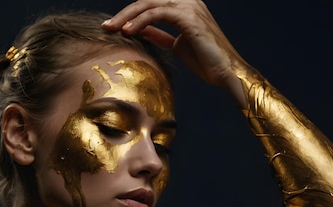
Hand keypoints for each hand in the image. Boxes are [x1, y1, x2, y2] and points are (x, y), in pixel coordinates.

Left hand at [102, 0, 248, 104]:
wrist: (227, 73)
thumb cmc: (206, 62)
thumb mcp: (176, 45)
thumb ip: (159, 34)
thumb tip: (138, 29)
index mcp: (185, 7)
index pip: (151, 6)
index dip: (130, 15)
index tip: (111, 27)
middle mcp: (188, 2)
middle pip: (147, 2)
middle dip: (124, 14)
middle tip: (105, 27)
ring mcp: (189, 6)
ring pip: (149, 4)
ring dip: (126, 17)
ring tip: (111, 29)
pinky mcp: (188, 16)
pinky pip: (157, 14)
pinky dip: (140, 22)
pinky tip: (127, 32)